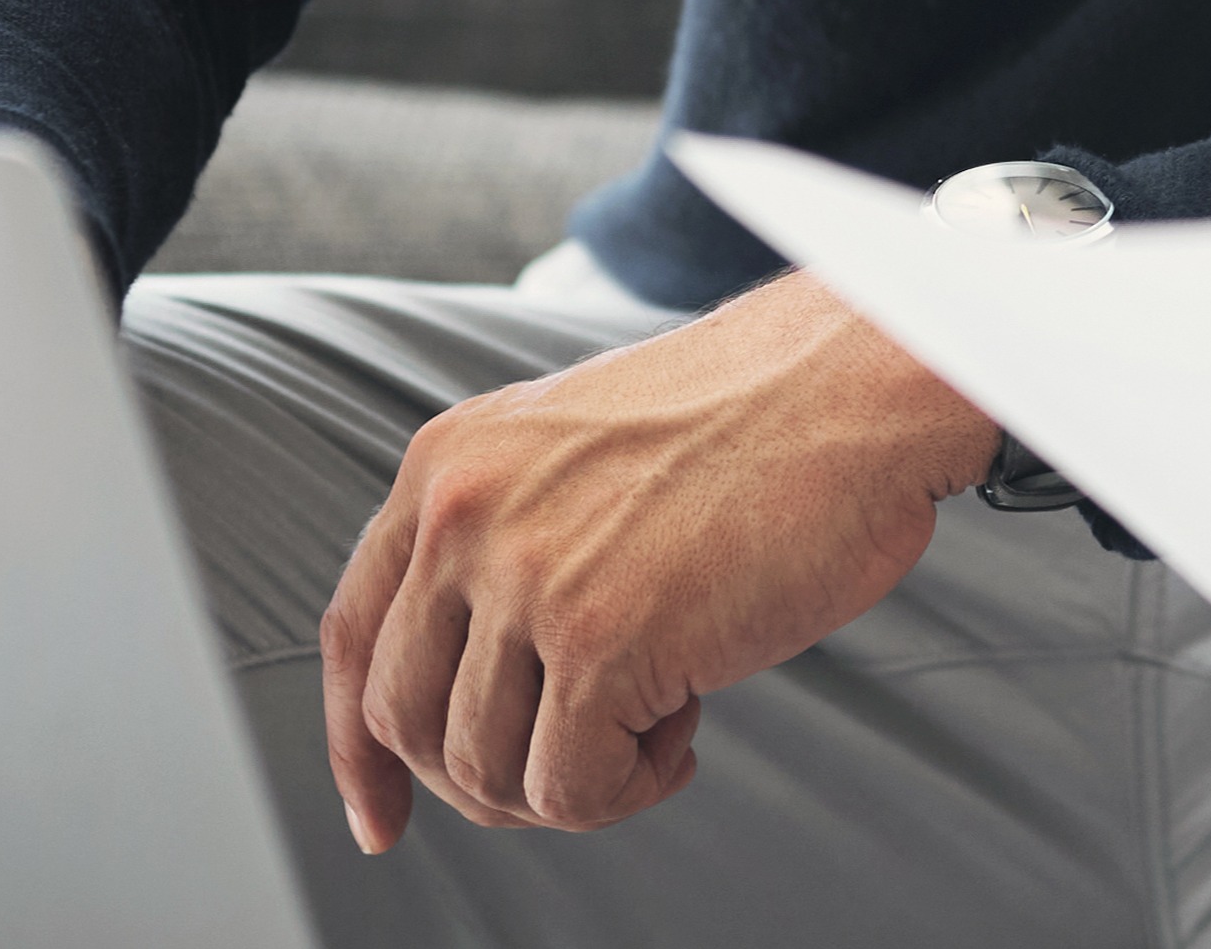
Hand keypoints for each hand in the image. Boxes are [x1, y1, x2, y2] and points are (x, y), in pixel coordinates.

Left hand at [315, 270, 998, 844]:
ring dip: (575, 781)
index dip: (356, 750)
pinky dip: (628, 790)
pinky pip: (571, 789)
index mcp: (449, 465)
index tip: (380, 821)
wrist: (860, 388)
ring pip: (485, 769)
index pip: (351, 636)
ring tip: (656, 726)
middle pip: (404, 721)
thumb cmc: (758, 426)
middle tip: (577, 770)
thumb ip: (506, 542)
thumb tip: (478, 693)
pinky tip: (685, 731)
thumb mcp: (578, 456)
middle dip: (480, 783)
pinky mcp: (603, 639)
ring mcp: (526, 576)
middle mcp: (464, 515)